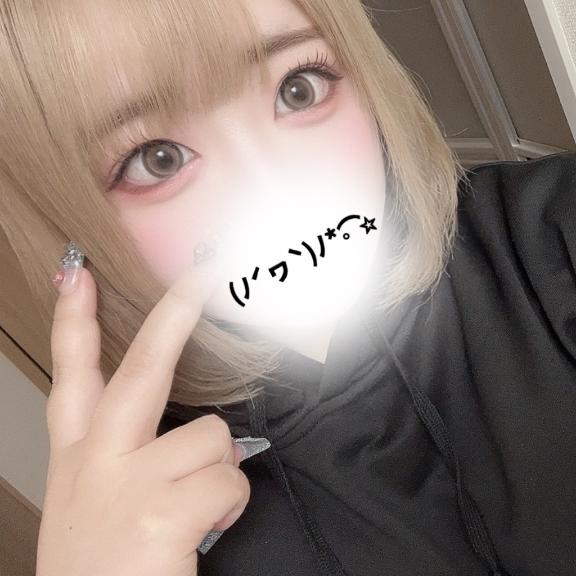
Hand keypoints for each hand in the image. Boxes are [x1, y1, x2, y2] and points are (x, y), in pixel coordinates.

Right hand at [37, 260, 248, 575]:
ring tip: (195, 509)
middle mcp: (96, 461)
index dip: (74, 319)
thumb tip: (202, 429)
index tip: (79, 273)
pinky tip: (203, 531)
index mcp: (79, 458)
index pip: (71, 374)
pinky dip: (229, 503)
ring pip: (211, 436)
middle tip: (202, 271)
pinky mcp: (158, 511)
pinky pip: (228, 478)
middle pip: (139, 369)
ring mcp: (125, 483)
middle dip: (172, 315)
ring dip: (218, 472)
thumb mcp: (91, 504)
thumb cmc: (101, 570)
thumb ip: (129, 456)